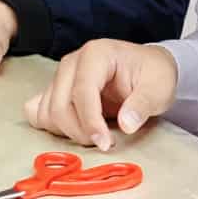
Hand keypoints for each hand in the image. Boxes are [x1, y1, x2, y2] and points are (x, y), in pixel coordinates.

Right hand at [24, 39, 178, 152]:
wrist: (146, 67)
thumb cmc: (153, 74)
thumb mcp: (159, 87)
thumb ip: (142, 104)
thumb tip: (126, 125)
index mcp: (96, 54)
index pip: (82, 91)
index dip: (91, 122)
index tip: (105, 144)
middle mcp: (71, 62)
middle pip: (59, 105)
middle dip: (79, 132)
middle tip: (105, 143)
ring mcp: (60, 76)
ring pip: (47, 112)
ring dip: (67, 132)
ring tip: (95, 136)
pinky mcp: (55, 89)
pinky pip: (39, 112)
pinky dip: (53, 127)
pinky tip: (76, 130)